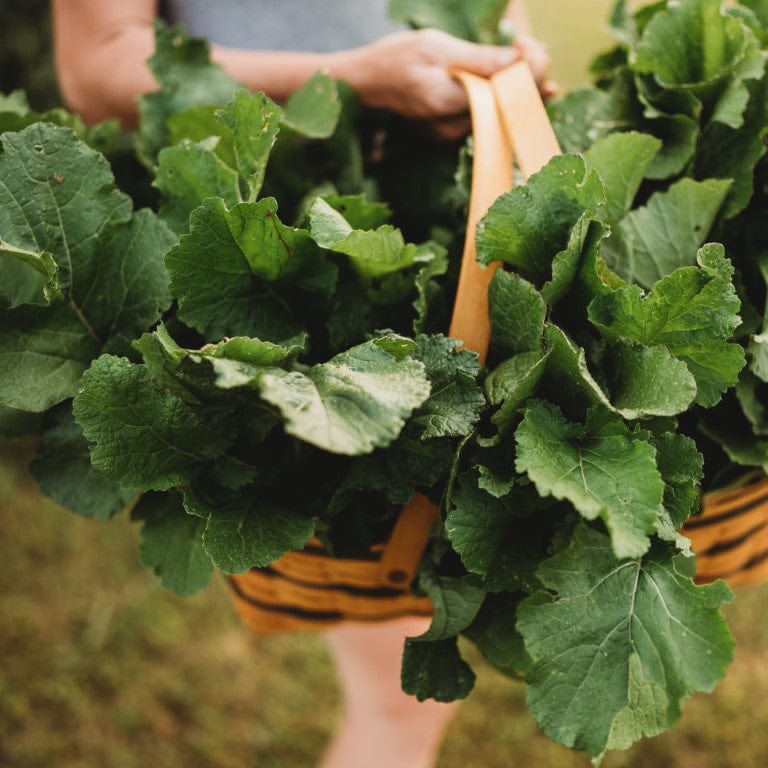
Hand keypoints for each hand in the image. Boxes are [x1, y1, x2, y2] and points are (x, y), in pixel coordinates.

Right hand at [335, 28, 519, 121]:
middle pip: (509, 109)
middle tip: (529, 45)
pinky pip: (488, 115)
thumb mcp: (437, 47)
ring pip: (501, 113)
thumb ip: (478, 59)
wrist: (369, 83)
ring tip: (521, 53)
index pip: (506, 95)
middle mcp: (454, 128)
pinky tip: (507, 72)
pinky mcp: (454, 132)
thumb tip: (517, 61)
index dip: (528, 70)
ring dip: (517, 84)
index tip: (524, 42)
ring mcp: (454, 134)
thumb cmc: (397, 59)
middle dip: (528, 76)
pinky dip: (500, 93)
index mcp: (449, 105)